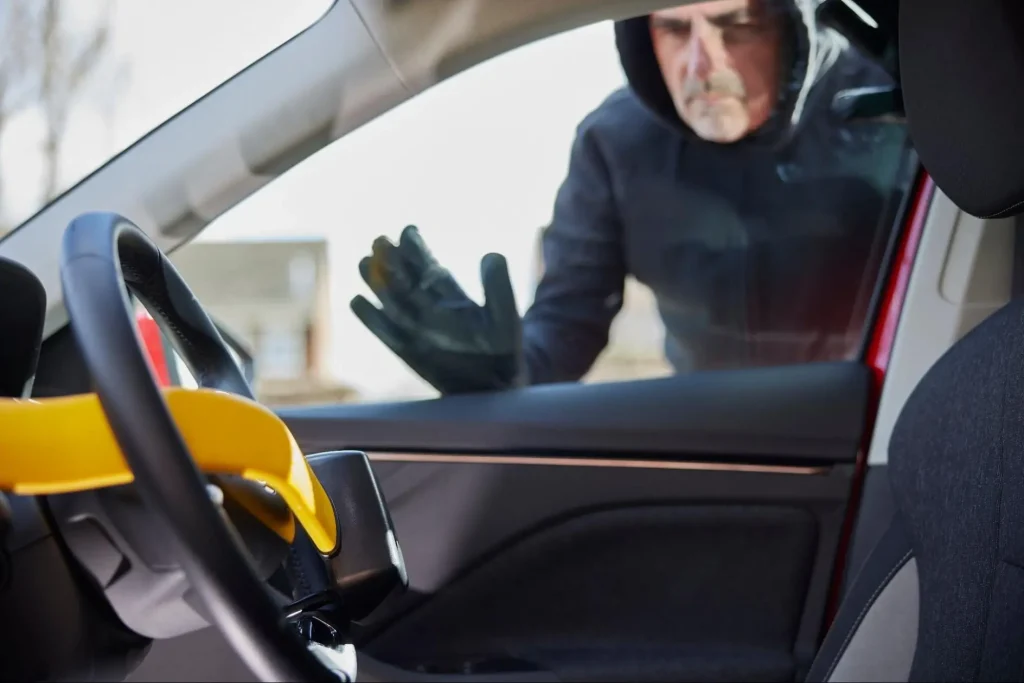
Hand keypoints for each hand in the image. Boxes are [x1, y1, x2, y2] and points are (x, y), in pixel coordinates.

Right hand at [350, 225, 524, 393]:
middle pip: (405, 281)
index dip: (417, 250)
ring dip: (377, 284)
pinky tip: (356, 301)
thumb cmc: (503, 353)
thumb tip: (492, 255)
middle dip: (392, 261)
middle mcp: (430, 310)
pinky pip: (386, 333)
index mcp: (452, 297)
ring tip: (362, 262)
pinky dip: (371, 320)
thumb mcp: (506, 317)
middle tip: (379, 239)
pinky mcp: (408, 352)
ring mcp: (417, 331)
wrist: (495, 390)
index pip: (428, 268)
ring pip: (392, 302)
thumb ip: (499, 288)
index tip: (408, 230)